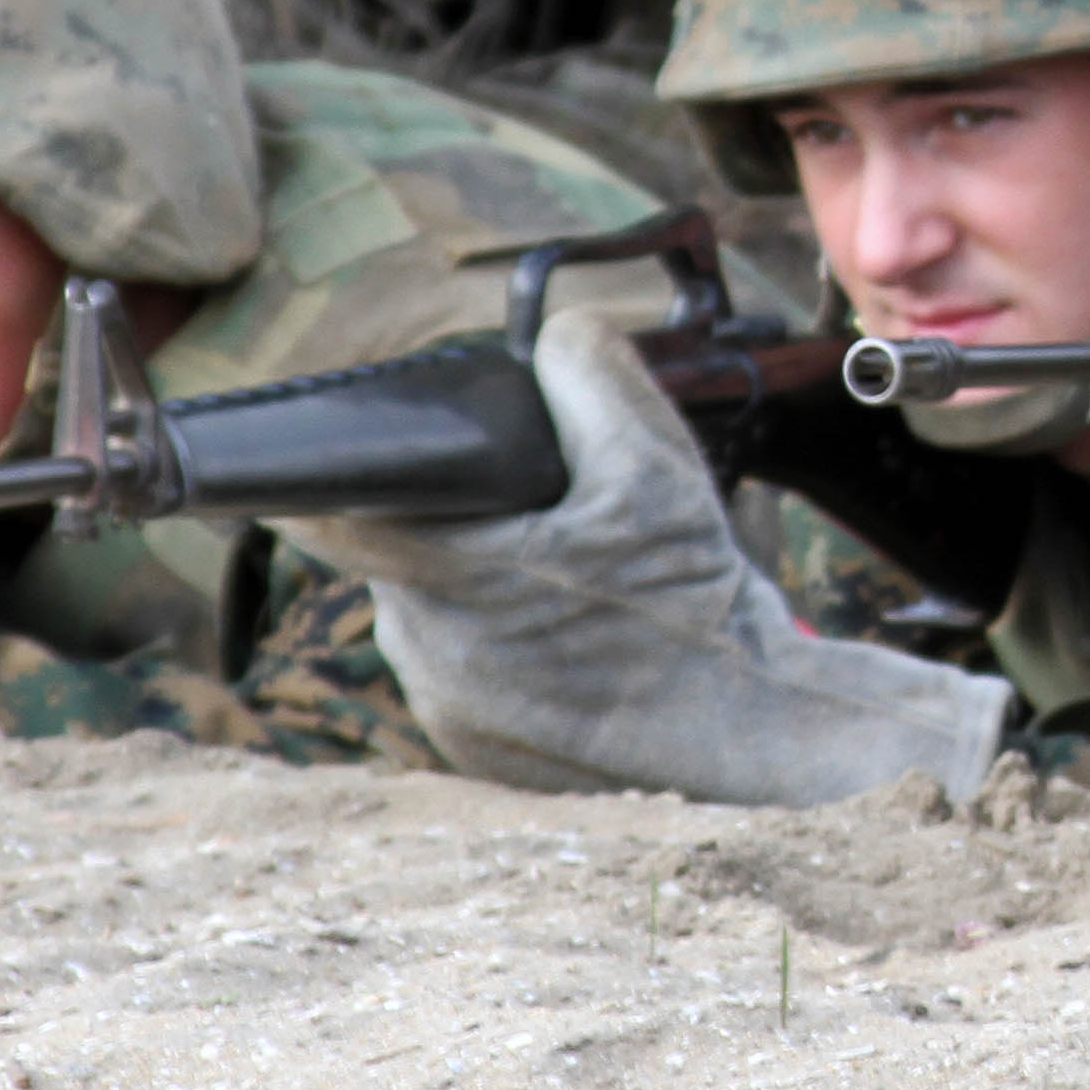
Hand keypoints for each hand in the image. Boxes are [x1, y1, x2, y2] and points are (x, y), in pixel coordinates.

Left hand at [279, 311, 1012, 808]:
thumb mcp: (655, 463)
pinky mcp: (478, 759)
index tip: (365, 447)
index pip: (332, 510)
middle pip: (396, 559)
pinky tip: (576, 639)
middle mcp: (427, 657)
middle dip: (453, 524)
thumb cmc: (699, 598)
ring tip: (570, 578)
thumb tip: (556, 330)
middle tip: (538, 513)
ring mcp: (449, 716)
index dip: (344, 467)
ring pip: (429, 618)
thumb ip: (591, 374)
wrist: (756, 738)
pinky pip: (462, 676)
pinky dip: (503, 646)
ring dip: (478, 587)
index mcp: (450, 579)